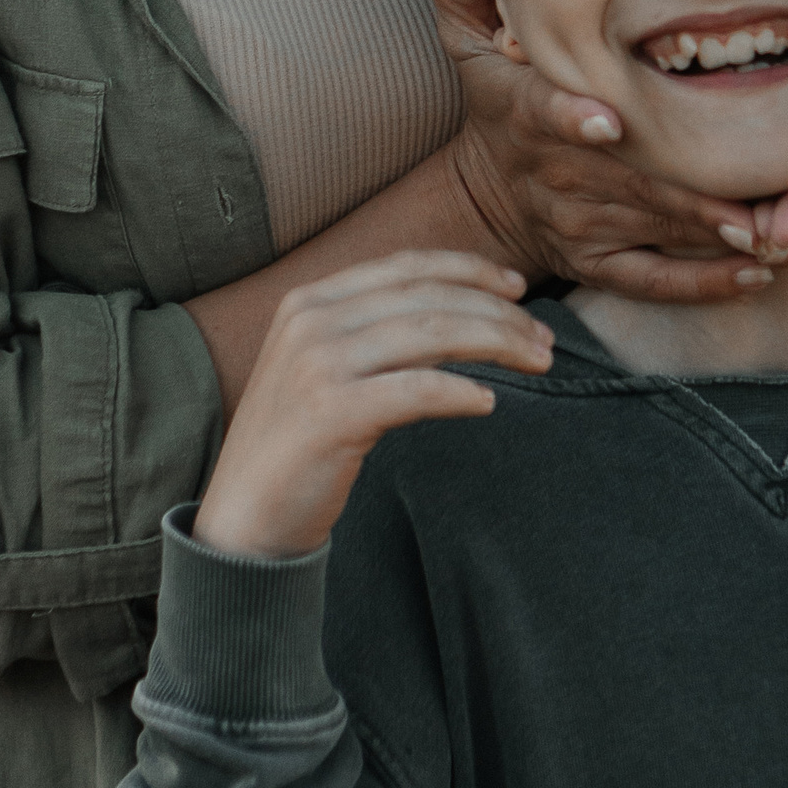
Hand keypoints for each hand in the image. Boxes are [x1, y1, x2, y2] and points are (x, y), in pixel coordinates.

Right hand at [193, 252, 543, 560]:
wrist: (243, 519)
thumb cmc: (297, 447)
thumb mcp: (322, 369)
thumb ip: (370, 333)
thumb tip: (456, 314)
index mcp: (309, 300)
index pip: (404, 267)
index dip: (469, 270)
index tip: (517, 287)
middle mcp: (310, 321)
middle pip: (427, 298)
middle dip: (497, 312)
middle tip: (544, 338)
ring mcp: (317, 365)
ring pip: (430, 335)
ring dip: (495, 343)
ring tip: (536, 362)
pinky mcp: (330, 413)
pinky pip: (416, 390)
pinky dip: (460, 392)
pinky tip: (488, 403)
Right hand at [425, 0, 776, 303]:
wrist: (488, 196)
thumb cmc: (494, 103)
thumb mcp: (461, 35)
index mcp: (526, 114)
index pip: (543, 114)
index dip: (571, 120)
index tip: (609, 124)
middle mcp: (558, 175)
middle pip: (624, 183)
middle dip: (684, 192)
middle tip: (748, 198)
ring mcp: (582, 225)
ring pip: (652, 230)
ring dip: (711, 233)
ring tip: (772, 233)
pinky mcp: (601, 264)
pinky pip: (654, 280)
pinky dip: (703, 282)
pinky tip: (754, 273)